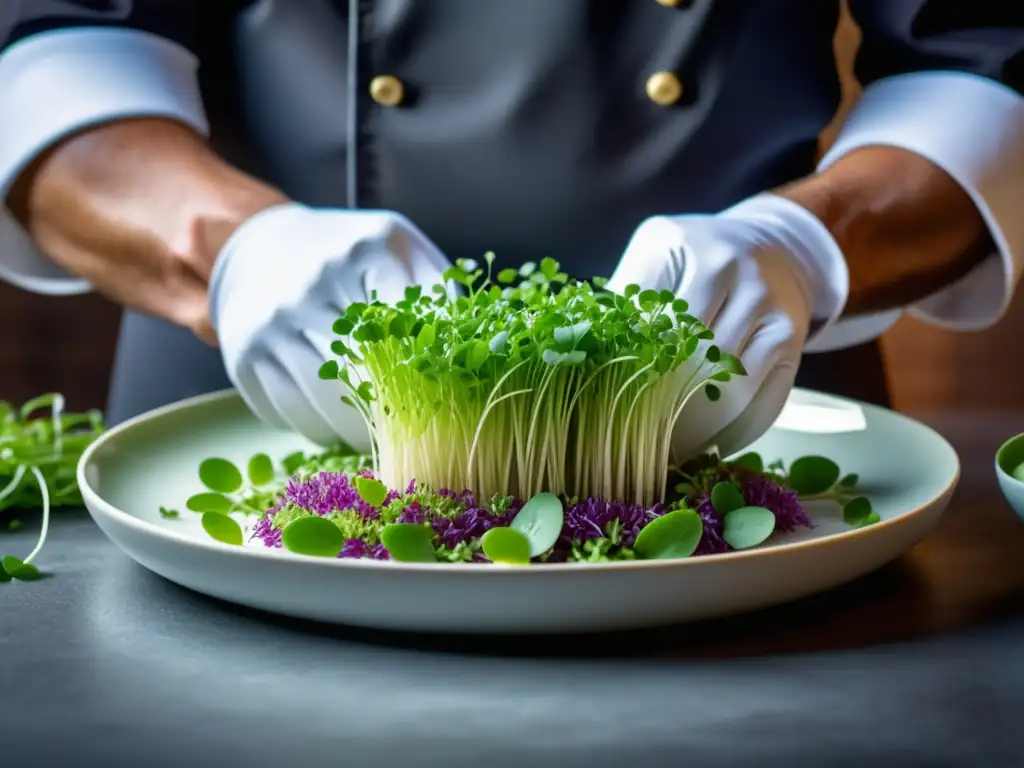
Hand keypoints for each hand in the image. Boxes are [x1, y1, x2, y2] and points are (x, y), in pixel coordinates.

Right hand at [208, 204, 450, 446]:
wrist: (260, 245)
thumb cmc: (349, 256)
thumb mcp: (400, 249)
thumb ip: (438, 290)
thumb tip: (475, 348)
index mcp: (365, 252)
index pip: (415, 330)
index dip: (436, 372)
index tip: (451, 394)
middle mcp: (311, 285)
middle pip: (373, 375)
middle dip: (403, 412)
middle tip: (424, 429)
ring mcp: (272, 323)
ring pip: (330, 406)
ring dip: (364, 432)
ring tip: (385, 431)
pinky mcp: (244, 358)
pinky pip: (294, 417)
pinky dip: (324, 431)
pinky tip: (341, 420)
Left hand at [607, 194, 848, 459]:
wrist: (766, 245)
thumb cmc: (691, 259)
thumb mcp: (652, 257)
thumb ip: (623, 299)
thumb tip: (585, 361)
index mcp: (689, 251)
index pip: (652, 327)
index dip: (629, 372)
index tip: (607, 405)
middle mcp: (736, 273)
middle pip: (691, 361)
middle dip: (661, 406)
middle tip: (633, 439)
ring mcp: (771, 308)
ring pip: (730, 390)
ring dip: (697, 428)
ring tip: (666, 450)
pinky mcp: (792, 341)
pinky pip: (765, 403)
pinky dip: (735, 434)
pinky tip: (707, 447)